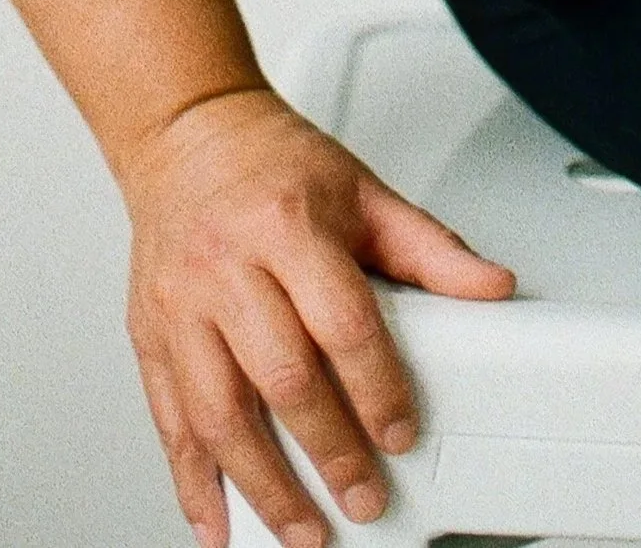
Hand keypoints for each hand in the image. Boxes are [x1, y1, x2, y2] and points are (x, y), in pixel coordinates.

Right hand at [120, 85, 515, 547]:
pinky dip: (192, 481)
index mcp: (288, 226)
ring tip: (302, 529)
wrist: (187, 133)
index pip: (341, 320)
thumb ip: (429, 248)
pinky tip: (218, 521)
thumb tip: (491, 288)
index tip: (402, 432)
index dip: (377, 385)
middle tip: (363, 497)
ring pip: (219, 413)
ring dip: (262, 484)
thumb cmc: (273, 165)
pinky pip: (168, 419)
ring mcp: (181, 305)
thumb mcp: (362, 190)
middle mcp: (227, 267)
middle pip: (281, 375)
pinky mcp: (148, 333)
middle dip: (327, 450)